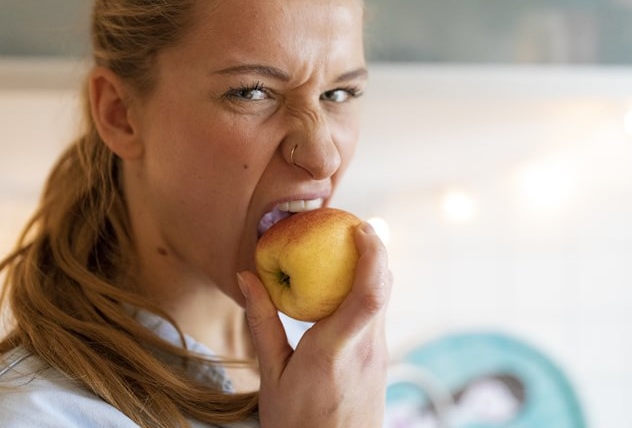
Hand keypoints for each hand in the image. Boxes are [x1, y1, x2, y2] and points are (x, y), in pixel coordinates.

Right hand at [238, 221, 391, 427]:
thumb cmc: (296, 424)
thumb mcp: (271, 376)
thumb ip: (262, 323)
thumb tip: (246, 276)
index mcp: (335, 351)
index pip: (369, 294)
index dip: (372, 254)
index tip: (359, 226)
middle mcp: (366, 350)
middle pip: (384, 287)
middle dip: (375, 249)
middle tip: (351, 223)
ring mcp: (378, 356)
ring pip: (384, 299)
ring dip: (371, 269)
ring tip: (344, 248)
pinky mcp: (380, 360)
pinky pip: (378, 314)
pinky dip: (365, 291)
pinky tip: (341, 287)